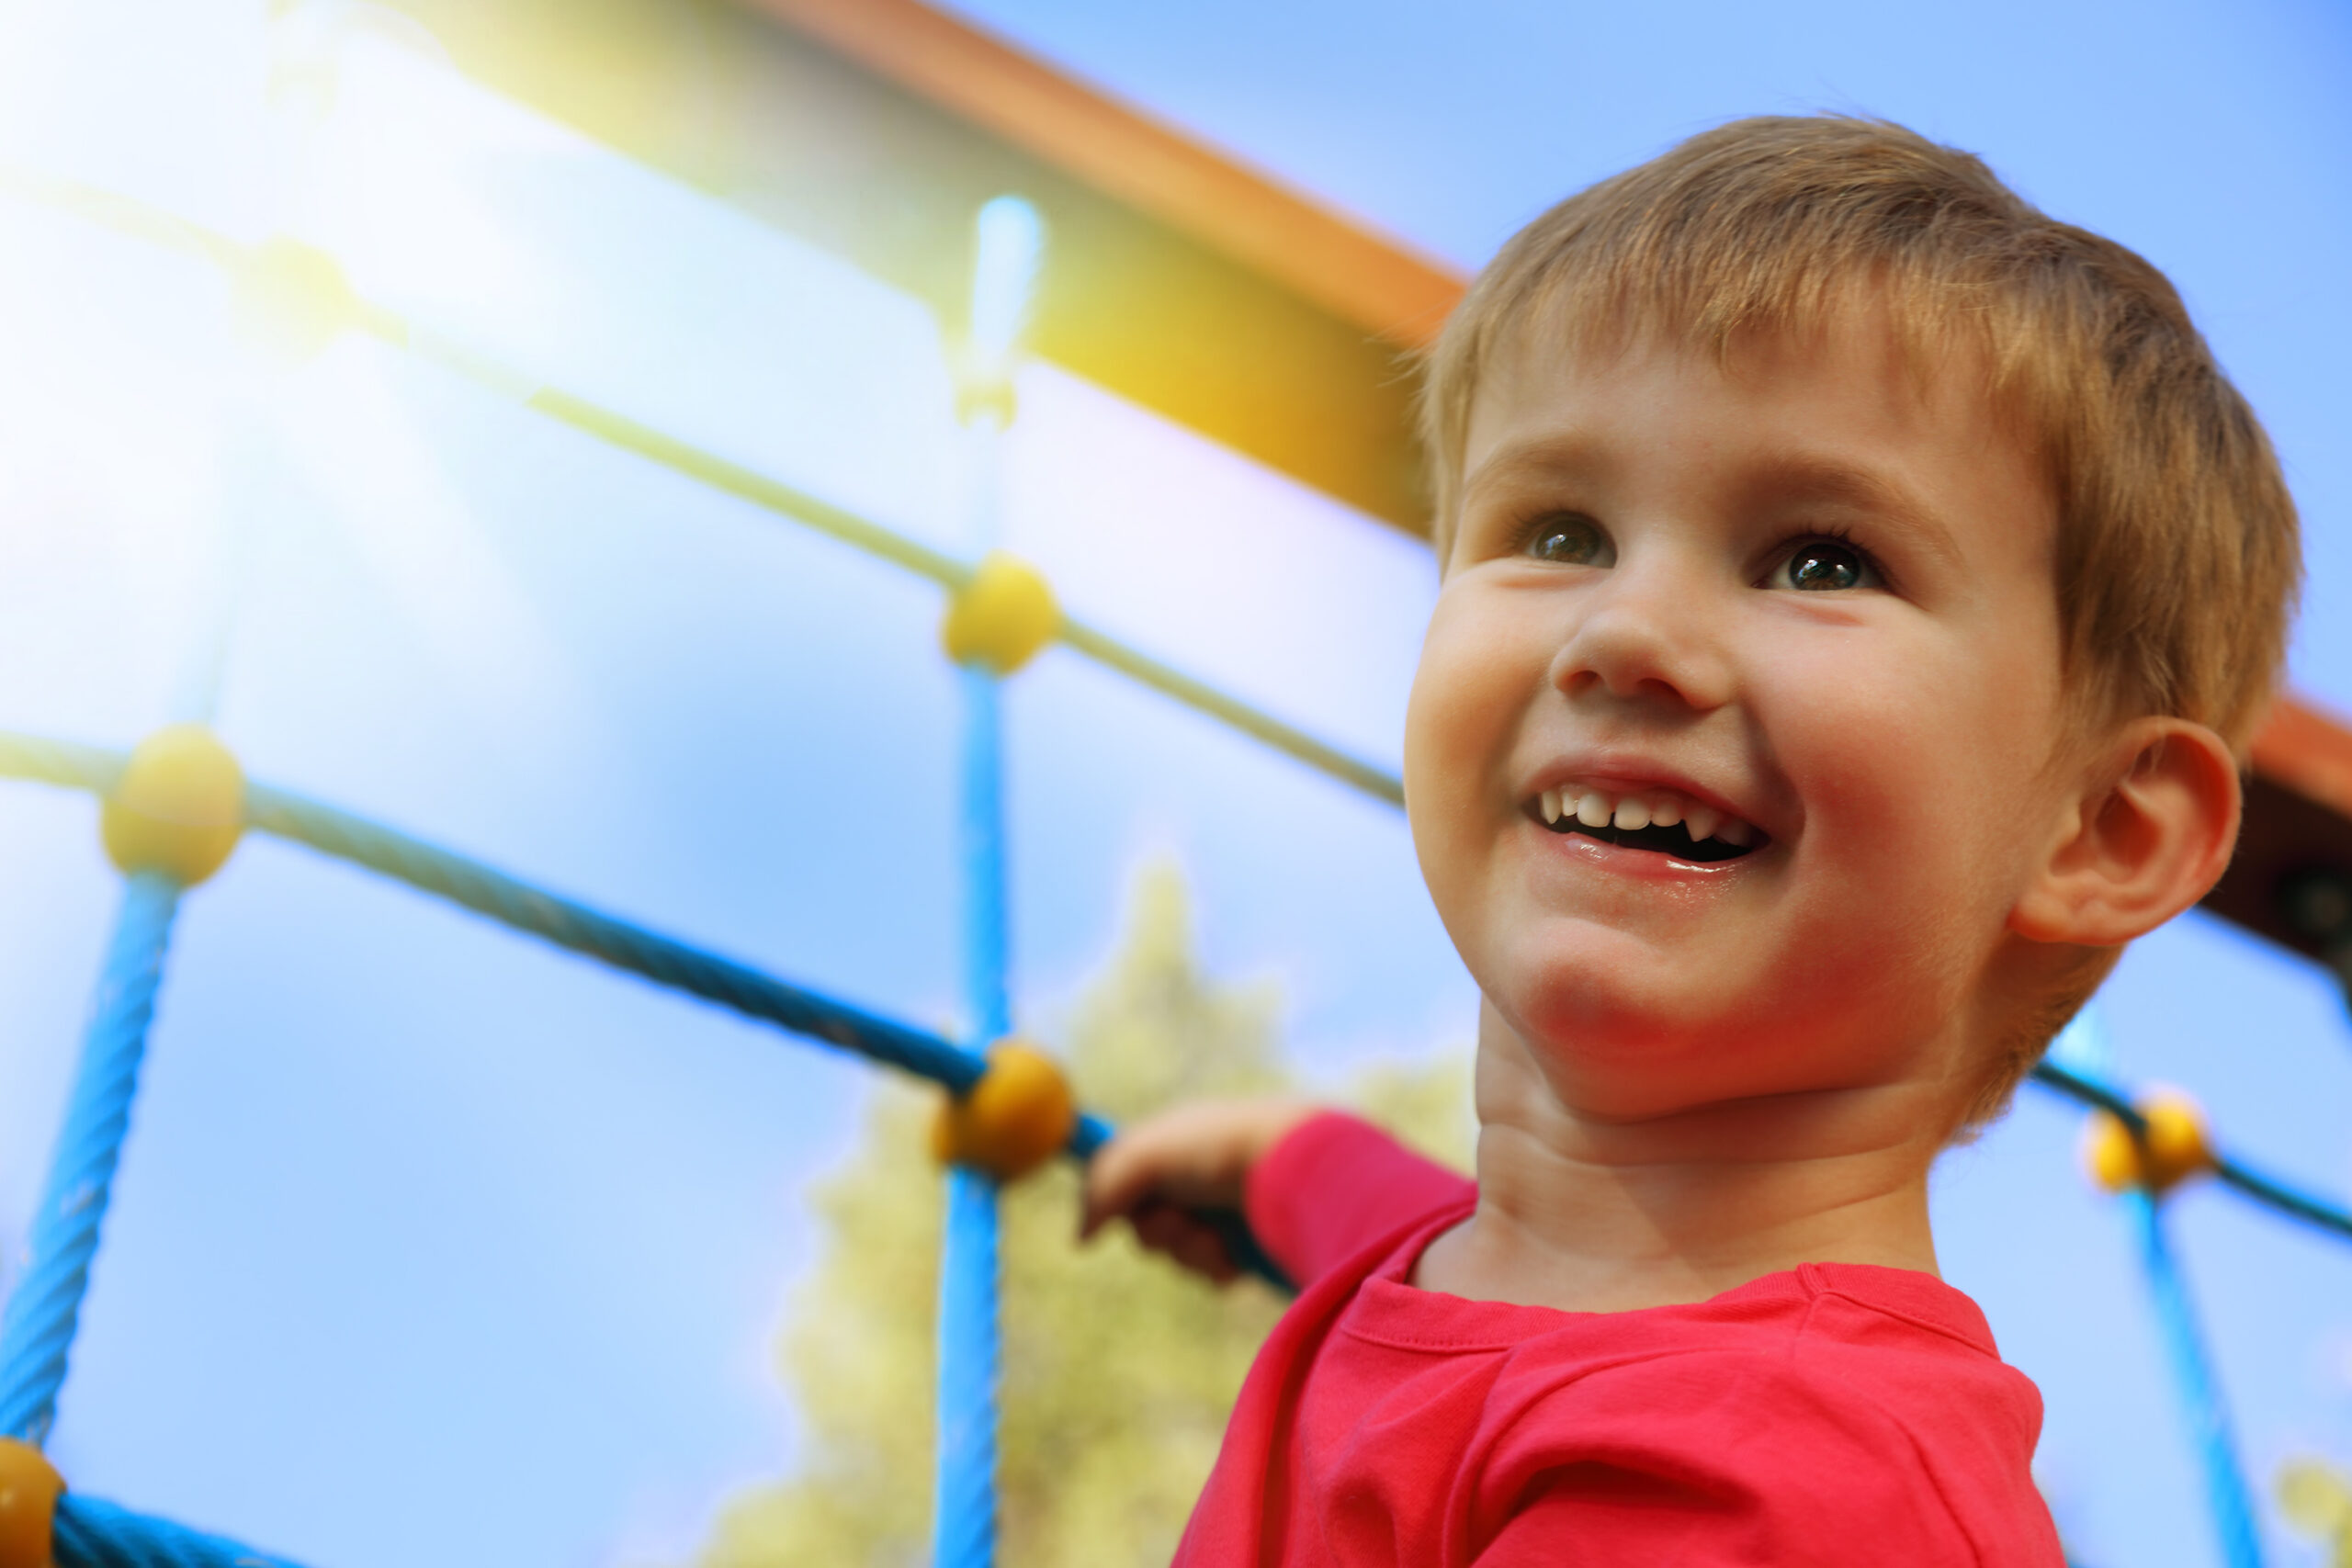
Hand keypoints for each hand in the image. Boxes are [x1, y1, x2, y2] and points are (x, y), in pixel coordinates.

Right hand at [1080, 1098, 1318, 1283]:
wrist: (1302, 1172)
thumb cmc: (1223, 1149)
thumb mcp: (1148, 1155)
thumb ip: (1104, 1187)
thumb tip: (1082, 1237)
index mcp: (1177, 1141)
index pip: (1125, 1177)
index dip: (1116, 1197)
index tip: (1109, 1213)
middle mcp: (1199, 1175)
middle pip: (1146, 1223)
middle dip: (1159, 1231)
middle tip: (1181, 1221)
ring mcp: (1226, 1211)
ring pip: (1177, 1253)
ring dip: (1189, 1251)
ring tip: (1217, 1239)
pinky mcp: (1251, 1244)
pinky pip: (1212, 1271)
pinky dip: (1216, 1268)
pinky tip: (1236, 1257)